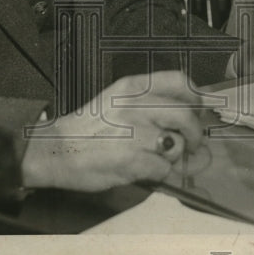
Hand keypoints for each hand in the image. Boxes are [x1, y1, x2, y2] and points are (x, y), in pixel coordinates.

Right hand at [20, 71, 203, 191]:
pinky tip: (141, 168)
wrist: (56, 149)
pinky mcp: (134, 159)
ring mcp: (137, 132)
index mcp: (132, 86)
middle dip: (194, 133)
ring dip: (171, 156)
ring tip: (154, 156)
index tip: (196, 109)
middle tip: (191, 143)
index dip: (195, 97)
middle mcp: (137, 105)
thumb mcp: (116, 100)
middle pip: (186, 115)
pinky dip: (157, 173)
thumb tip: (182, 114)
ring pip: (176, 145)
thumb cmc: (87, 128)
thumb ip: (148, 103)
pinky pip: (163, 168)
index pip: (180, 81)